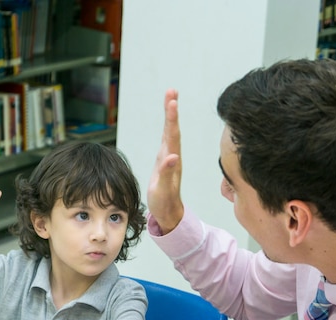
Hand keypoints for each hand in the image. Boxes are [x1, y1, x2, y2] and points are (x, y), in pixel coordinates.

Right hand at [147, 89, 183, 233]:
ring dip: (170, 115)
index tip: (172, 100)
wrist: (169, 212)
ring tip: (170, 98)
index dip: (171, 117)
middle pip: (172, 128)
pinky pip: (167, 138)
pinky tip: (168, 120)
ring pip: (170, 131)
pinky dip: (167, 126)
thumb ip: (167, 173)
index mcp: (172, 160)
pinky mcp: (165, 160)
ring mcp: (169, 157)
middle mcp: (172, 155)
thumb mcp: (163, 190)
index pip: (172, 134)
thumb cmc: (164, 203)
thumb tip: (172, 156)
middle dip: (171, 109)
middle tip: (171, 91)